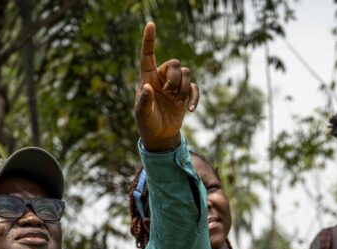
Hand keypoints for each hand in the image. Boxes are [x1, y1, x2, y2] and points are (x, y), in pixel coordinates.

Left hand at [135, 22, 199, 151]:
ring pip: (186, 73)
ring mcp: (174, 86)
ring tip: (176, 102)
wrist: (160, 135)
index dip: (149, 40)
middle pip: (174, 64)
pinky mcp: (185, 95)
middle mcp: (161, 78)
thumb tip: (147, 87)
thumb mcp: (142, 114)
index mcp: (147, 77)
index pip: (148, 55)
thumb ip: (144, 101)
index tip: (150, 24)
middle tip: (169, 93)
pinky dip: (194, 97)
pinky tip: (190, 109)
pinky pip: (194, 88)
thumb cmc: (147, 122)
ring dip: (183, 88)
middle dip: (174, 77)